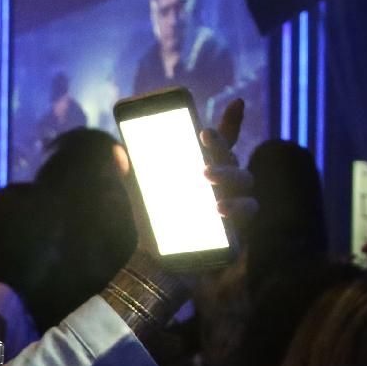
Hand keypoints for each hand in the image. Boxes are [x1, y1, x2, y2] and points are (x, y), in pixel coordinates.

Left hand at [117, 97, 252, 259]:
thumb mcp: (142, 197)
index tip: (237, 101)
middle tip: (203, 138)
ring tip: (206, 178)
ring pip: (244, 180)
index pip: (223, 142)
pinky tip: (219, 207)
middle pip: (231, 156)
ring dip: (227, 175)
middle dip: (219, 146)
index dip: (232, 121)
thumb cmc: (156, 225)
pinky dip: (237, 206)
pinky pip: (249, 210)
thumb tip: (118, 149)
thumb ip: (133, 174)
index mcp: (204, 169)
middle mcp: (225, 183)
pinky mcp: (241, 225)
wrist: (160, 264)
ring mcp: (235, 202)